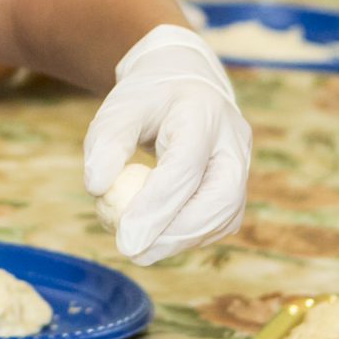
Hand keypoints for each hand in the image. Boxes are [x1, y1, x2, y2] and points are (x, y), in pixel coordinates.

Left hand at [80, 25, 251, 263]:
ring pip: (223, 217)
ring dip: (179, 241)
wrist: (181, 87)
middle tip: (131, 251)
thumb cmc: (147, 100)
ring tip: (136, 248)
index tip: (125, 237)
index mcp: (203, 113)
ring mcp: (242, 166)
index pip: (186, 167)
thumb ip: (105, 142)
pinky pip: (218, 222)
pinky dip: (186, 237)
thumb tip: (96, 188)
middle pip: (219, 200)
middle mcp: (234, 142)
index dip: (157, 206)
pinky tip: (154, 238)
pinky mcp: (235, 188)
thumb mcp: (119, 108)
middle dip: (175, 234)